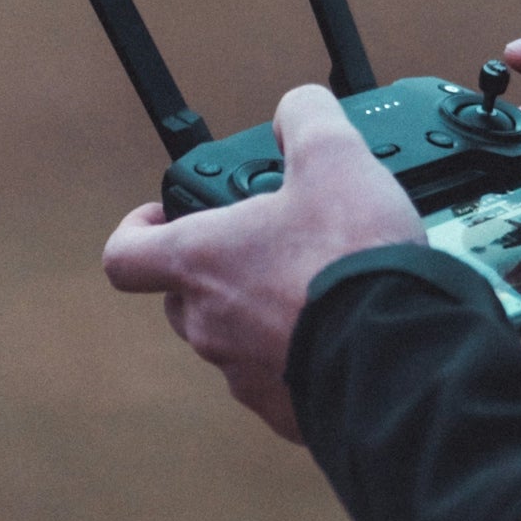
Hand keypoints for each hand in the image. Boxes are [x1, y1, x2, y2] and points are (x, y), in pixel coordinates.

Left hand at [102, 84, 425, 440]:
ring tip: (314, 287)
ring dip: (260, 314)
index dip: (135, 230)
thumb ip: (307, 118)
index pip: (124, 255)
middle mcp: (210, 324)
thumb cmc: (351, 260)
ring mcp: (243, 375)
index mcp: (202, 261)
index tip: (160, 217)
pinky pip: (278, 380)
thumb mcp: (335, 157)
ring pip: (231, 340)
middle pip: (182, 297)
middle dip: (214, 269)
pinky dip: (299, 357)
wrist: (396, 352)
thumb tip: (297, 109)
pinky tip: (341, 331)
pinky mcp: (285, 412)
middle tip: (261, 246)